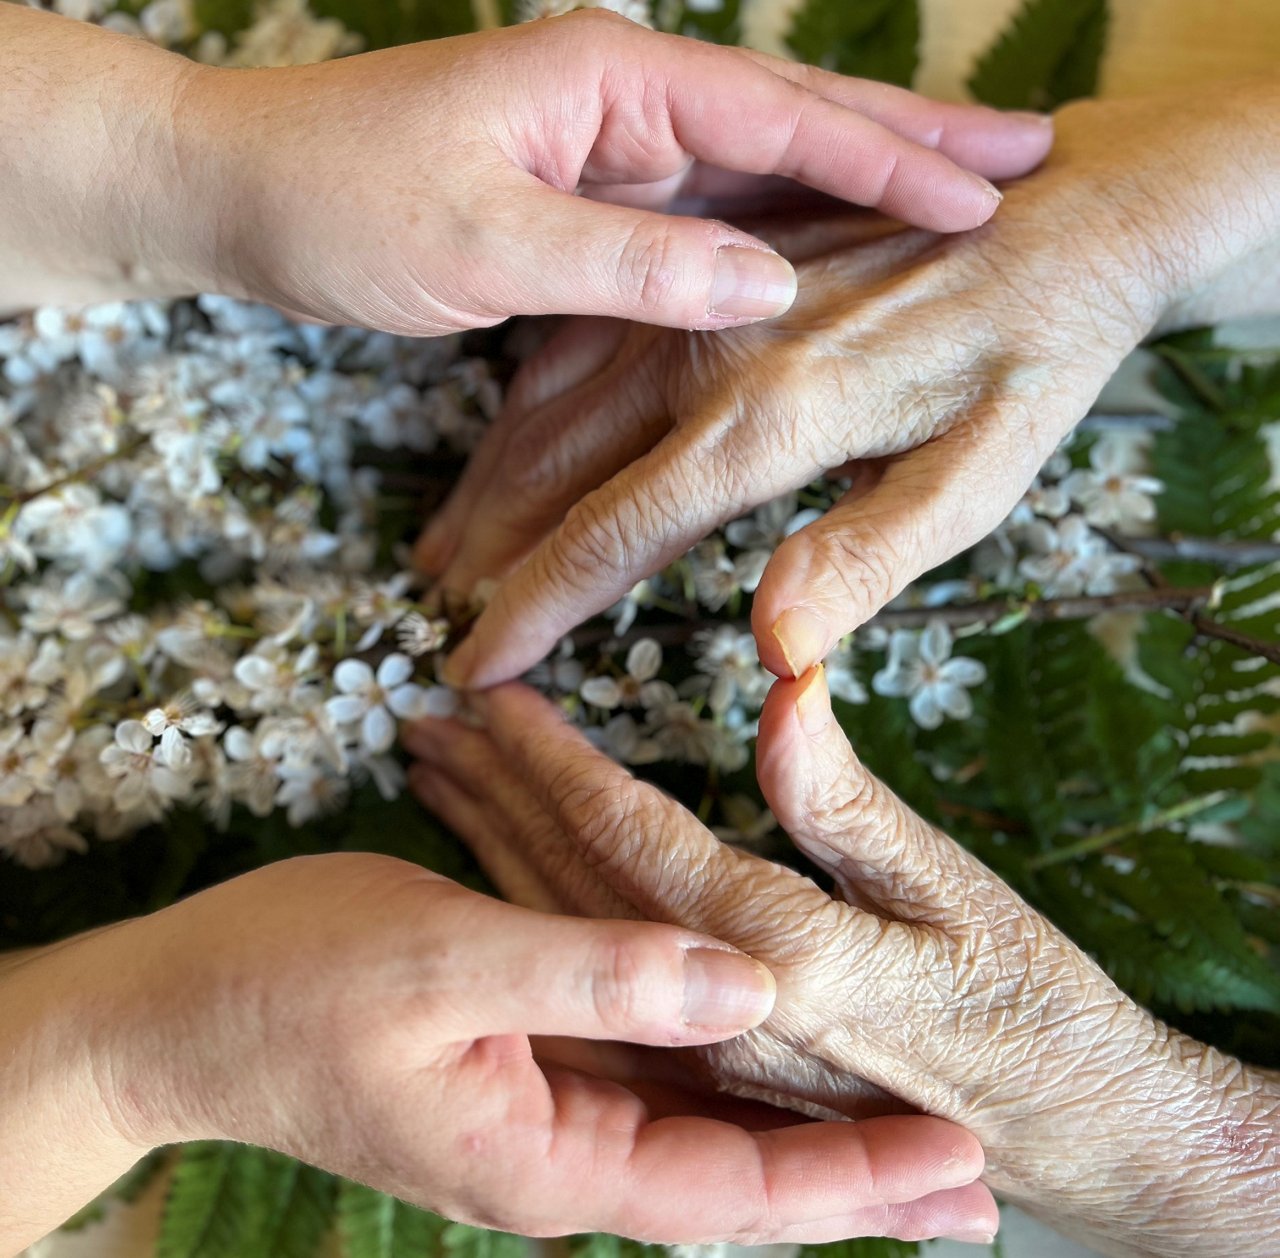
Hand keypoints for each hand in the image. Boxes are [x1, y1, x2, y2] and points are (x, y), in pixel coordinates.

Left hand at [0, 6, 1056, 323]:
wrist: (240, 191)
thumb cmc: (342, 202)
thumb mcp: (485, 244)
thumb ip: (631, 266)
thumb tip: (768, 292)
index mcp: (611, 80)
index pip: (781, 114)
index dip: (889, 154)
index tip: (988, 187)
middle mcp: (628, 101)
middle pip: (796, 120)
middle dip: (911, 142)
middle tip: (1030, 157)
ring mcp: (615, 149)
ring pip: (764, 168)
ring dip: (863, 187)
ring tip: (969, 197)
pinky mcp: (593, 201)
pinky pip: (710, 215)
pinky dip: (784, 231)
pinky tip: (840, 253)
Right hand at [0, 853, 999, 1252]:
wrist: (182, 1008)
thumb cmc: (294, 983)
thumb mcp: (446, 964)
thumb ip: (594, 972)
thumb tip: (739, 976)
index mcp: (548, 1158)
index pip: (732, 1198)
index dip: (850, 1186)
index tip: (958, 1171)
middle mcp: (559, 1157)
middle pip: (736, 1184)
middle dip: (854, 1180)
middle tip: (975, 1178)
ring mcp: (542, 1116)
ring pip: (701, 1132)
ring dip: (801, 1128)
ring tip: (906, 1129)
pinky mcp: (526, 1068)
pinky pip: (646, 1081)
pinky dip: (721, 1072)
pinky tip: (769, 1055)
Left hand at [405, 675, 1279, 1256]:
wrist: (1080, 1139)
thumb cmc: (1034, 1013)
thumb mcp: (957, 897)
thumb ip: (848, 807)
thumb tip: (782, 690)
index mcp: (771, 963)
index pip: (624, 840)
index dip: (552, 760)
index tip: (494, 693)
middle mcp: (710, 1019)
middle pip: (573, 886)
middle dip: (498, 793)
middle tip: (436, 717)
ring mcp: (702, 1055)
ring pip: (569, 935)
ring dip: (497, 842)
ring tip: (441, 767)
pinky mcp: (712, 1073)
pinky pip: (592, 986)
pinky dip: (534, 910)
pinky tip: (496, 863)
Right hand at [425, 79, 1279, 685]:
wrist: (1065, 206)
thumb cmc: (1032, 357)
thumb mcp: (981, 474)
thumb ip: (869, 556)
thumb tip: (777, 650)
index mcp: (765, 419)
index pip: (611, 538)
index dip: (534, 614)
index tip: (476, 671)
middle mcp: (701, 352)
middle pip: (555, 476)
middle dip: (488, 562)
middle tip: (435, 627)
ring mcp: (690, 299)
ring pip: (546, 408)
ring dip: (486, 490)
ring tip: (437, 556)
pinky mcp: (697, 269)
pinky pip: (578, 343)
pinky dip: (521, 411)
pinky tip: (497, 452)